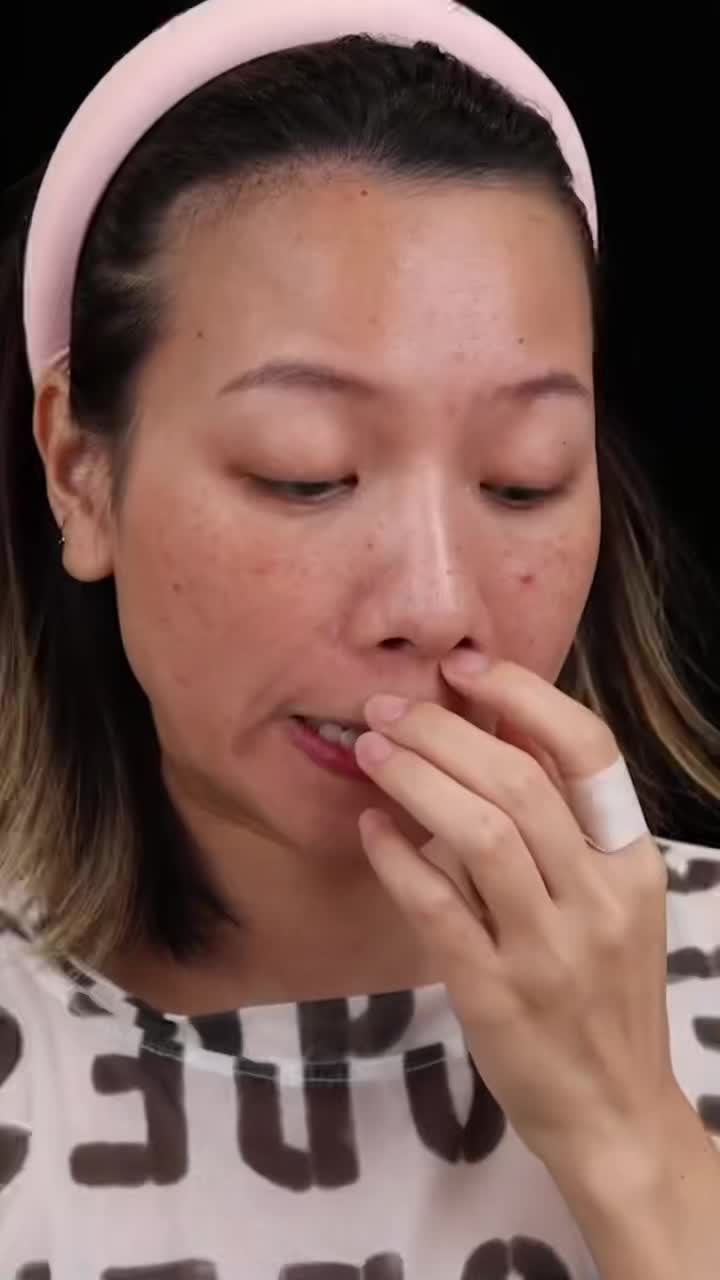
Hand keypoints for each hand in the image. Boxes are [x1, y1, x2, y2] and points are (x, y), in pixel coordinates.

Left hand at [354, 656, 676, 1176]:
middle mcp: (597, 898)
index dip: (522, 695)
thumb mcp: (609, 902)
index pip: (589, 751)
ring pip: (479, 835)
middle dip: (443, 731)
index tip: (463, 667)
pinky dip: (397, 856)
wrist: (615, 1111)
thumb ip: (561, 825)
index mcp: (632, 862)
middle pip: (519, 783)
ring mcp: (548, 949)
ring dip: (415, 780)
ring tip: (371, 750)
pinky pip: (436, 907)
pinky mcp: (495, 994)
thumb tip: (492, 730)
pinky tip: (371, 826)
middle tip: (387, 708)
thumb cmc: (604, 992)